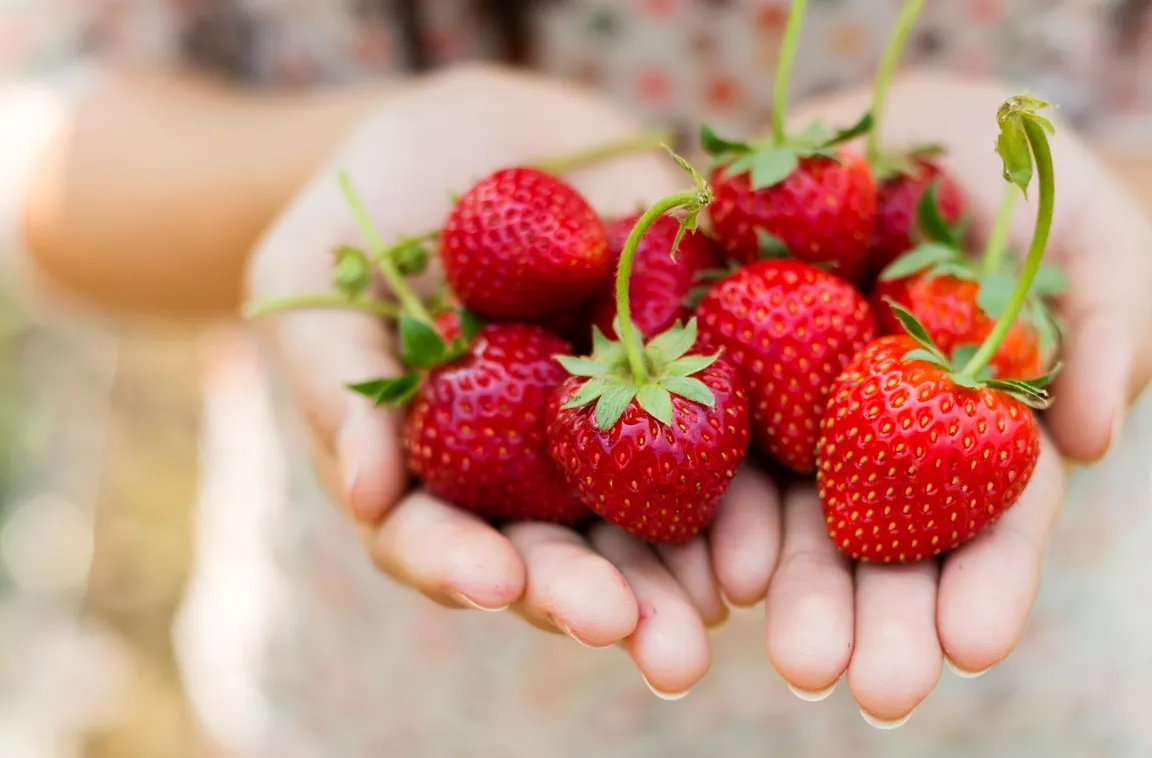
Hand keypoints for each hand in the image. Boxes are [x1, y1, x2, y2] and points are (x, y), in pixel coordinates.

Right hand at [245, 65, 782, 695]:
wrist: (472, 136)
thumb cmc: (360, 219)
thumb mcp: (312, 286)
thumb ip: (330, 381)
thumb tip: (366, 487)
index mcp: (435, 471)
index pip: (442, 541)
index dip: (463, 566)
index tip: (495, 582)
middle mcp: (528, 472)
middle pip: (562, 553)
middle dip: (601, 600)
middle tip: (647, 644)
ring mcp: (609, 425)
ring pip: (650, 515)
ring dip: (688, 569)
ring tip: (723, 605)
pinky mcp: (680, 367)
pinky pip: (718, 424)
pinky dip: (745, 478)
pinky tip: (770, 521)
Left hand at [757, 73, 1151, 723]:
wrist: (918, 134)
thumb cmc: (1031, 189)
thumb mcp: (1095, 242)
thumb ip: (1104, 328)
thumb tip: (1095, 437)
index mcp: (980, 429)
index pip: (994, 520)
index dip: (987, 583)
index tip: (975, 646)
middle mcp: (885, 437)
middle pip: (885, 540)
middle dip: (881, 619)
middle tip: (875, 691)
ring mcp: (803, 404)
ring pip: (793, 508)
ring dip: (793, 587)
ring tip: (795, 662)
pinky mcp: (731, 356)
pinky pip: (710, 428)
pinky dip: (710, 498)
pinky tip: (710, 564)